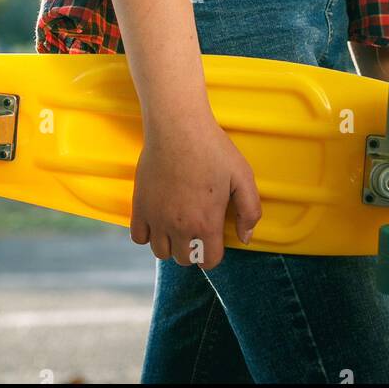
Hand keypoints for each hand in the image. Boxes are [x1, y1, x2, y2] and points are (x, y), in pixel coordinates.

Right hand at [129, 112, 261, 269]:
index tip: (214, 237)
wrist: (177, 126)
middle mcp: (179, 227)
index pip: (208, 261)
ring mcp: (156, 218)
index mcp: (206, 223)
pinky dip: (148, 234)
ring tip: (178, 224)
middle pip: (185, 259)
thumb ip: (250, 211)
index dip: (214, 253)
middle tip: (198, 226)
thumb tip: (245, 238)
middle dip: (194, 248)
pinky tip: (159, 219)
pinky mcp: (139, 205)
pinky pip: (138, 237)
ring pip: (161, 252)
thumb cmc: (212, 148)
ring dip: (171, 244)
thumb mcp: (243, 176)